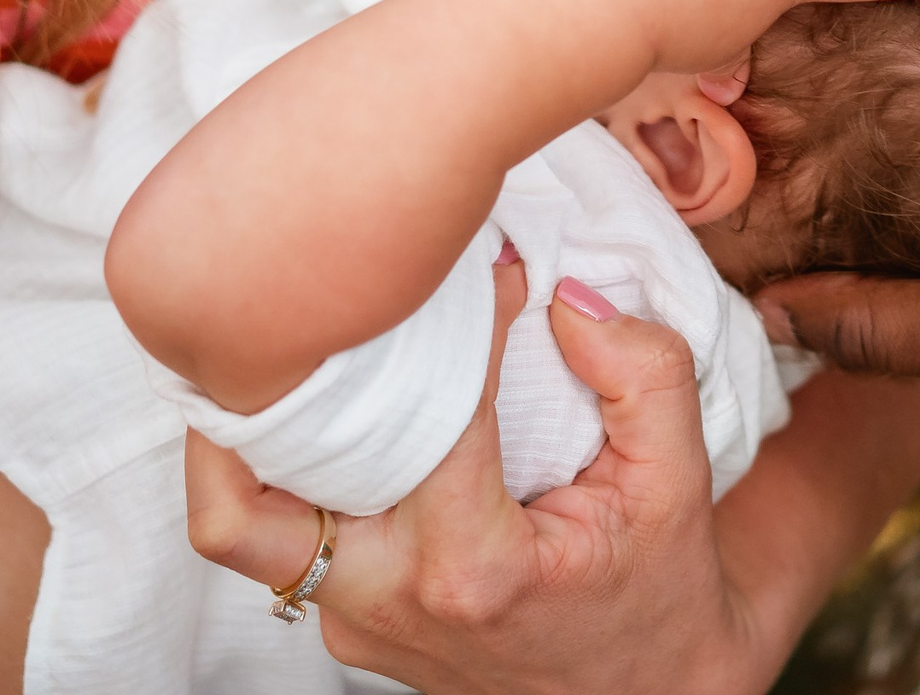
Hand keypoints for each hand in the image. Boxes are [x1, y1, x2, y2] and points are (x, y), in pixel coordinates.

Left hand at [186, 260, 771, 693]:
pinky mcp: (343, 621)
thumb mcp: (679, 482)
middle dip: (274, 386)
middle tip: (321, 293)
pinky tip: (332, 403)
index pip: (424, 418)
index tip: (494, 268)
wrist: (645, 694)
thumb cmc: (661, 587)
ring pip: (240, 523)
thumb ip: (644, 376)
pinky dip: (289, 463)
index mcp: (477, 569)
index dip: (458, 325)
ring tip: (295, 344)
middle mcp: (392, 601)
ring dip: (247, 433)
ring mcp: (356, 621)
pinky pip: (279, 538)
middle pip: (255, 501)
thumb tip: (570, 298)